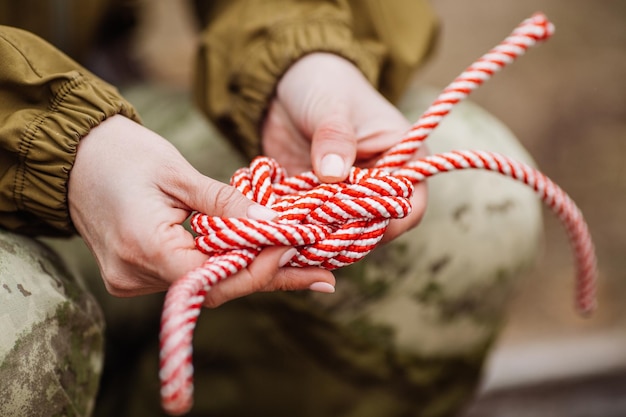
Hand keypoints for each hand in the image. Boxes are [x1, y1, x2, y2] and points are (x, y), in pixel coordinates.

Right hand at [68, 115, 334, 306]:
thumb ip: (223, 203)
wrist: (74, 158)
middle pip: (214, 289)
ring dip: (252, 273)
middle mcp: (134, 274)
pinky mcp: (136, 275)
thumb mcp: (177, 171)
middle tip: (321, 276)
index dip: (257, 267)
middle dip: (268, 277)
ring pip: (206, 286)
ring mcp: (132, 279)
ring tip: (304, 266)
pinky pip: (191, 278)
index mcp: (143, 246)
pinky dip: (226, 267)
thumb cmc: (121, 154)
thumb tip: (269, 224)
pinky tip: (263, 260)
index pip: (211, 277)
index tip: (295, 247)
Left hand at [262, 53, 427, 240]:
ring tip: (292, 231)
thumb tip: (332, 173)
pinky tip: (280, 228)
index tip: (352, 221)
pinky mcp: (321, 206)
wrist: (289, 85)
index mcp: (406, 160)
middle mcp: (382, 186)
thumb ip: (334, 137)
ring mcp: (350, 200)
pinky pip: (315, 229)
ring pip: (345, 236)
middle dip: (347, 234)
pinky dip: (300, 232)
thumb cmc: (325, 85)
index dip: (387, 221)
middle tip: (312, 229)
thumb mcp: (332, 105)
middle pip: (377, 230)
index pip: (412, 205)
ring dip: (320, 237)